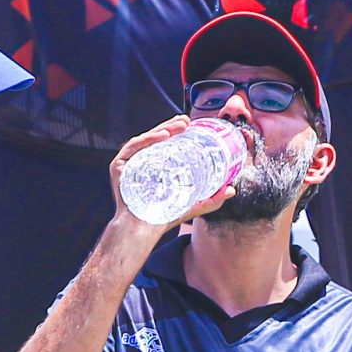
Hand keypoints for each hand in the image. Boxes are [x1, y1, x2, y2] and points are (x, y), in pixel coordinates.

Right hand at [106, 117, 237, 229]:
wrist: (143, 229)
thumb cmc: (163, 216)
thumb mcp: (191, 204)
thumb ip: (211, 199)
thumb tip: (233, 190)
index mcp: (152, 166)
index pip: (164, 144)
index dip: (175, 131)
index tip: (190, 124)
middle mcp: (139, 162)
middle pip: (155, 138)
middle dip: (171, 126)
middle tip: (186, 121)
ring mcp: (128, 164)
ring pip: (145, 140)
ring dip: (162, 129)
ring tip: (179, 126)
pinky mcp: (118, 167)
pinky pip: (133, 148)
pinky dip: (147, 139)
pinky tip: (163, 136)